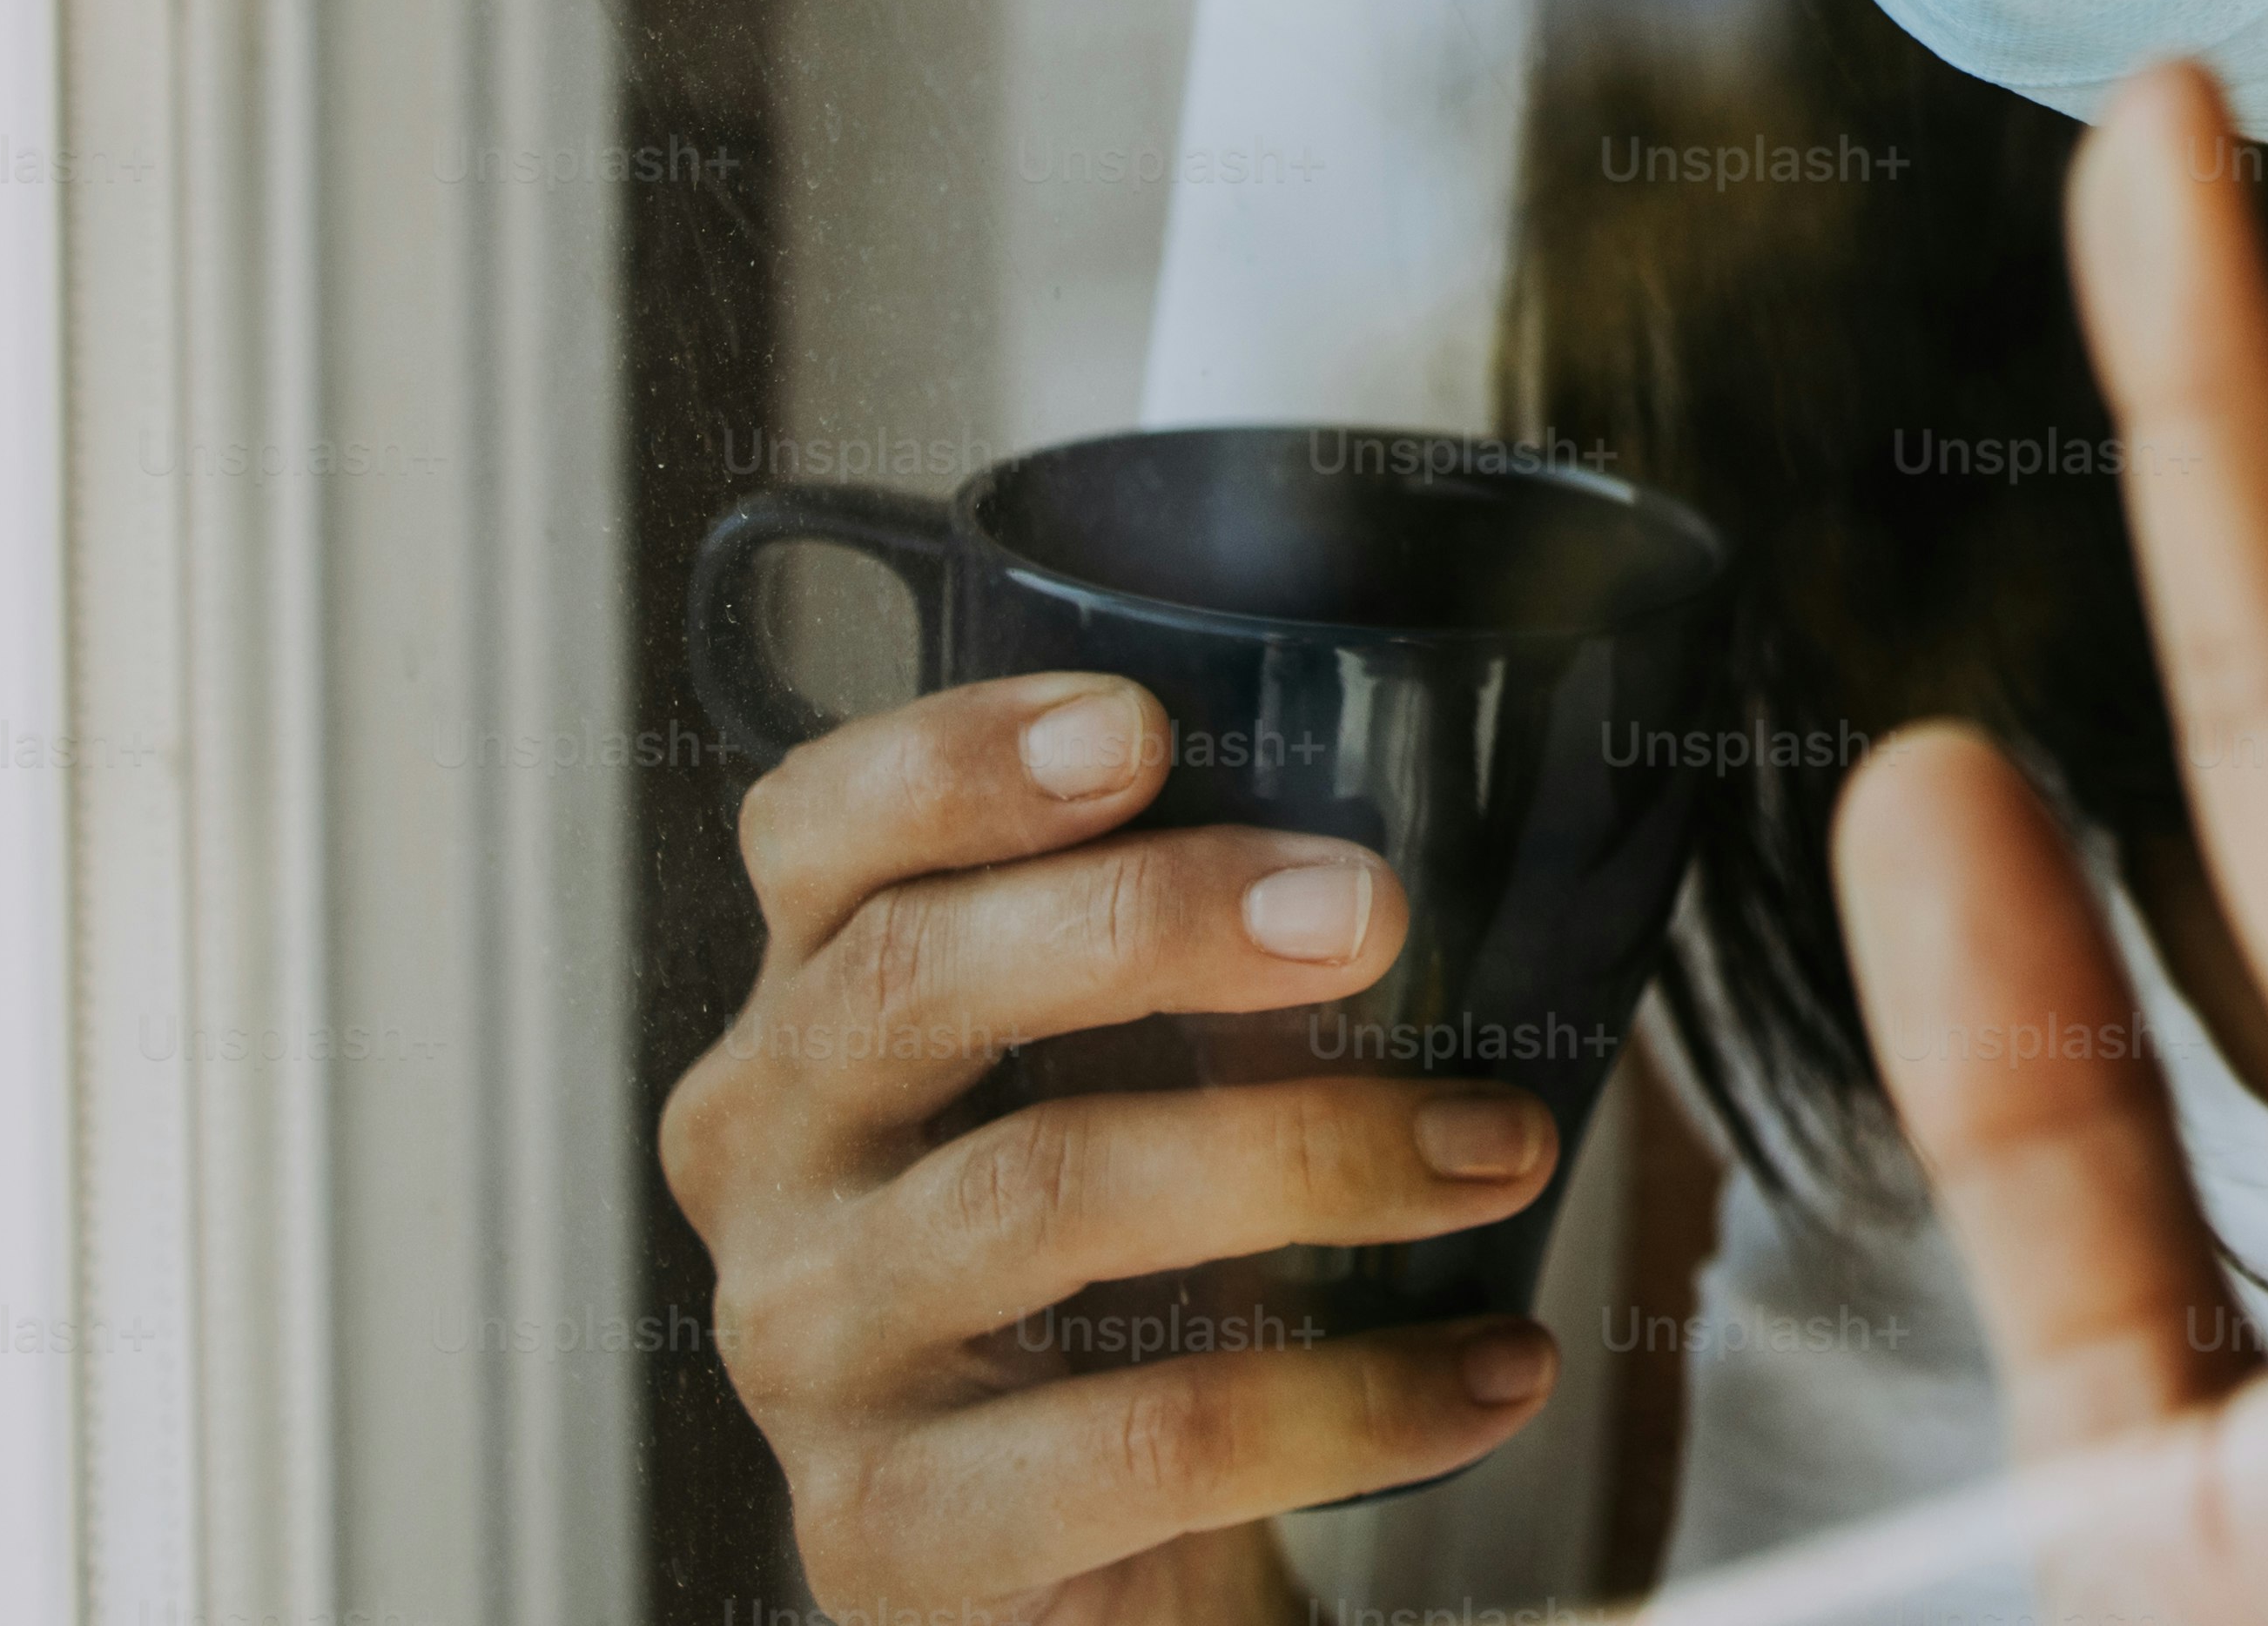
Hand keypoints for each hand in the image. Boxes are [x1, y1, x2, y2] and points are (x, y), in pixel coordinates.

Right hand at [659, 675, 1570, 1623]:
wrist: (1084, 1559)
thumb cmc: (1134, 1266)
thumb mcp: (1136, 1082)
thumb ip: (1217, 951)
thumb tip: (1468, 818)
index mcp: (815, 1006)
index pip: (814, 833)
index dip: (954, 761)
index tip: (1142, 725)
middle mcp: (769, 1161)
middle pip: (911, 982)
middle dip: (1156, 921)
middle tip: (1372, 912)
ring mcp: (809, 1353)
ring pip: (1035, 1193)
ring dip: (1306, 1151)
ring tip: (1498, 1149)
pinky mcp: (891, 1533)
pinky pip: (1142, 1444)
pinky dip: (1351, 1402)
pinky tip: (1492, 1368)